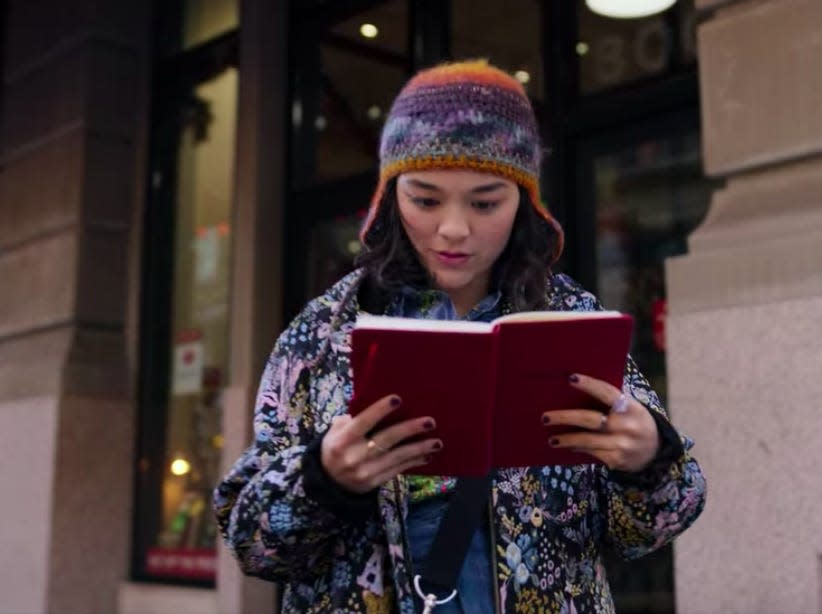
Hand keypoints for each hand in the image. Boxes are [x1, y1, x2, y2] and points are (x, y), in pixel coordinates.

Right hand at [321, 394, 441, 493]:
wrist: (328, 481)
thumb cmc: (336, 447)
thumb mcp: (334, 431)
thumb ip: (350, 419)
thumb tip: (375, 405)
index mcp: (342, 440)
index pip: (362, 422)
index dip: (379, 410)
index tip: (398, 399)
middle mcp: (353, 457)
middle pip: (385, 440)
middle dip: (409, 430)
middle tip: (430, 422)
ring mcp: (365, 472)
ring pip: (396, 457)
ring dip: (419, 449)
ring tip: (437, 442)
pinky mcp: (374, 482)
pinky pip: (398, 470)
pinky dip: (414, 462)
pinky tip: (427, 455)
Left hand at [542, 373, 659, 472]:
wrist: (656, 451)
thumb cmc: (634, 421)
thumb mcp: (631, 407)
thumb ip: (610, 401)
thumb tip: (574, 390)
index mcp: (631, 407)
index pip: (607, 393)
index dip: (589, 385)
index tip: (570, 378)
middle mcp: (627, 426)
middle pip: (590, 420)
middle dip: (565, 418)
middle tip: (545, 417)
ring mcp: (622, 445)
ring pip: (587, 440)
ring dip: (566, 439)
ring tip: (551, 439)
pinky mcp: (616, 460)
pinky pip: (591, 453)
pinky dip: (577, 448)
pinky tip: (566, 446)